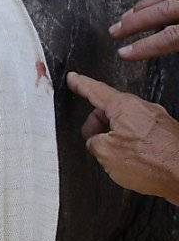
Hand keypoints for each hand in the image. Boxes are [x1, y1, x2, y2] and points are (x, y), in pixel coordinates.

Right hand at [67, 72, 178, 203]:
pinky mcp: (167, 133)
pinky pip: (141, 131)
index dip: (81, 84)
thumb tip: (96, 142)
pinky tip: (132, 158)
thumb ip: (94, 143)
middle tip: (91, 141)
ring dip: (115, 134)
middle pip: (111, 108)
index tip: (73, 78)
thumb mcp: (106, 154)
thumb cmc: (151, 162)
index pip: (96, 90)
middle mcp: (143, 107)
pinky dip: (131, 141)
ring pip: (126, 121)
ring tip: (114, 156)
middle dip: (97, 123)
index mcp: (124, 106)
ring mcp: (158, 120)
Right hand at [110, 0, 178, 60]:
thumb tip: (169, 62)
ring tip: (125, 17)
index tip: (123, 54)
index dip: (144, 46)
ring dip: (143, 7)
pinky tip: (151, 3)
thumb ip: (177, 44)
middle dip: (134, 22)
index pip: (169, 36)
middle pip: (162, 11)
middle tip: (114, 32)